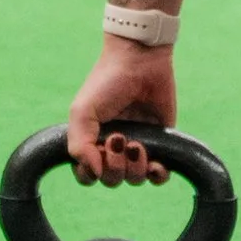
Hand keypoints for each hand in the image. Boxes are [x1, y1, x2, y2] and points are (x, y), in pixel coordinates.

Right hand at [67, 43, 174, 182]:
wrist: (140, 60)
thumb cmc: (106, 82)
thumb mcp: (82, 112)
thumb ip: (79, 146)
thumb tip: (96, 173)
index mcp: (91, 140)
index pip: (87, 175)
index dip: (91, 173)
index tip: (98, 152)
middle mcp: (113, 148)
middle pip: (112, 180)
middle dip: (115, 167)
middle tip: (120, 140)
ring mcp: (138, 146)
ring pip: (134, 179)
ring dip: (135, 168)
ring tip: (138, 144)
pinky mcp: (161, 142)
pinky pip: (159, 175)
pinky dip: (158, 176)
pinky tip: (156, 164)